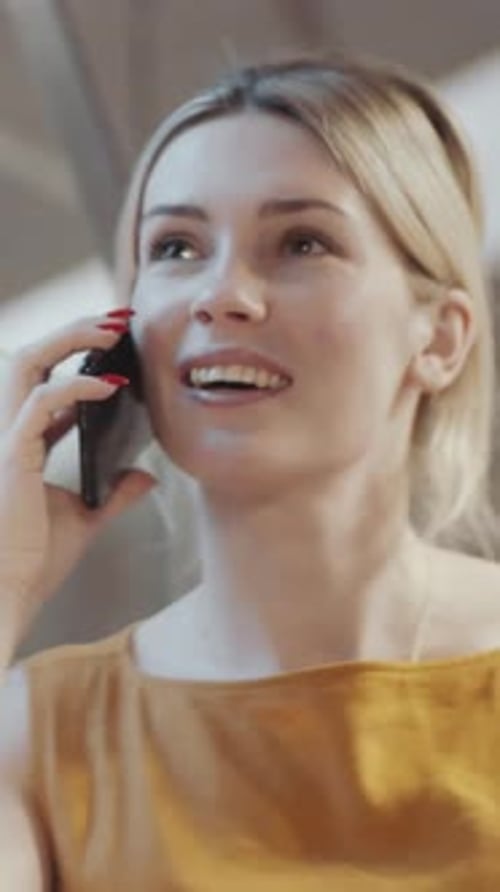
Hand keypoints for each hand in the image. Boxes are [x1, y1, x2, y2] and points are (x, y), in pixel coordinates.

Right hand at [0, 313, 156, 645]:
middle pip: (34, 358)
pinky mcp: (13, 453)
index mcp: (26, 443)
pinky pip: (42, 401)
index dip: (80, 356)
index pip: (50, 382)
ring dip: (72, 338)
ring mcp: (8, 438)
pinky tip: (111, 384)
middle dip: (76, 330)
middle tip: (119, 317)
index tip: (118, 342)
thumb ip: (114, 493)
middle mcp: (12, 431)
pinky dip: (77, 385)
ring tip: (114, 328)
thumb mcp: (86, 519)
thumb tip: (146, 476)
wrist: (7, 595)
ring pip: (30, 363)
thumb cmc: (32, 561)